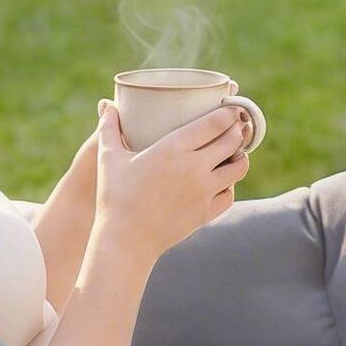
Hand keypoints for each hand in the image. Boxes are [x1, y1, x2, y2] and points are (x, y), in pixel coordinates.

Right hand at [91, 97, 248, 263]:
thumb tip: (106, 106)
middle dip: (237, 131)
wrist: (125, 240)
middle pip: (232, 141)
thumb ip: (109, 129)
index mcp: (172, 148)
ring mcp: (203, 192)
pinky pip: (230, 194)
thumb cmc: (114, 197)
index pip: (215, 122)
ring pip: (239, 168)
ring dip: (240, 157)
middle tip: (236, 126)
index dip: (229, 113)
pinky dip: (229, 185)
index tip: (231, 109)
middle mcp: (194, 167)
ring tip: (234, 152)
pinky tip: (222, 181)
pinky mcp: (206, 213)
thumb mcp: (108, 158)